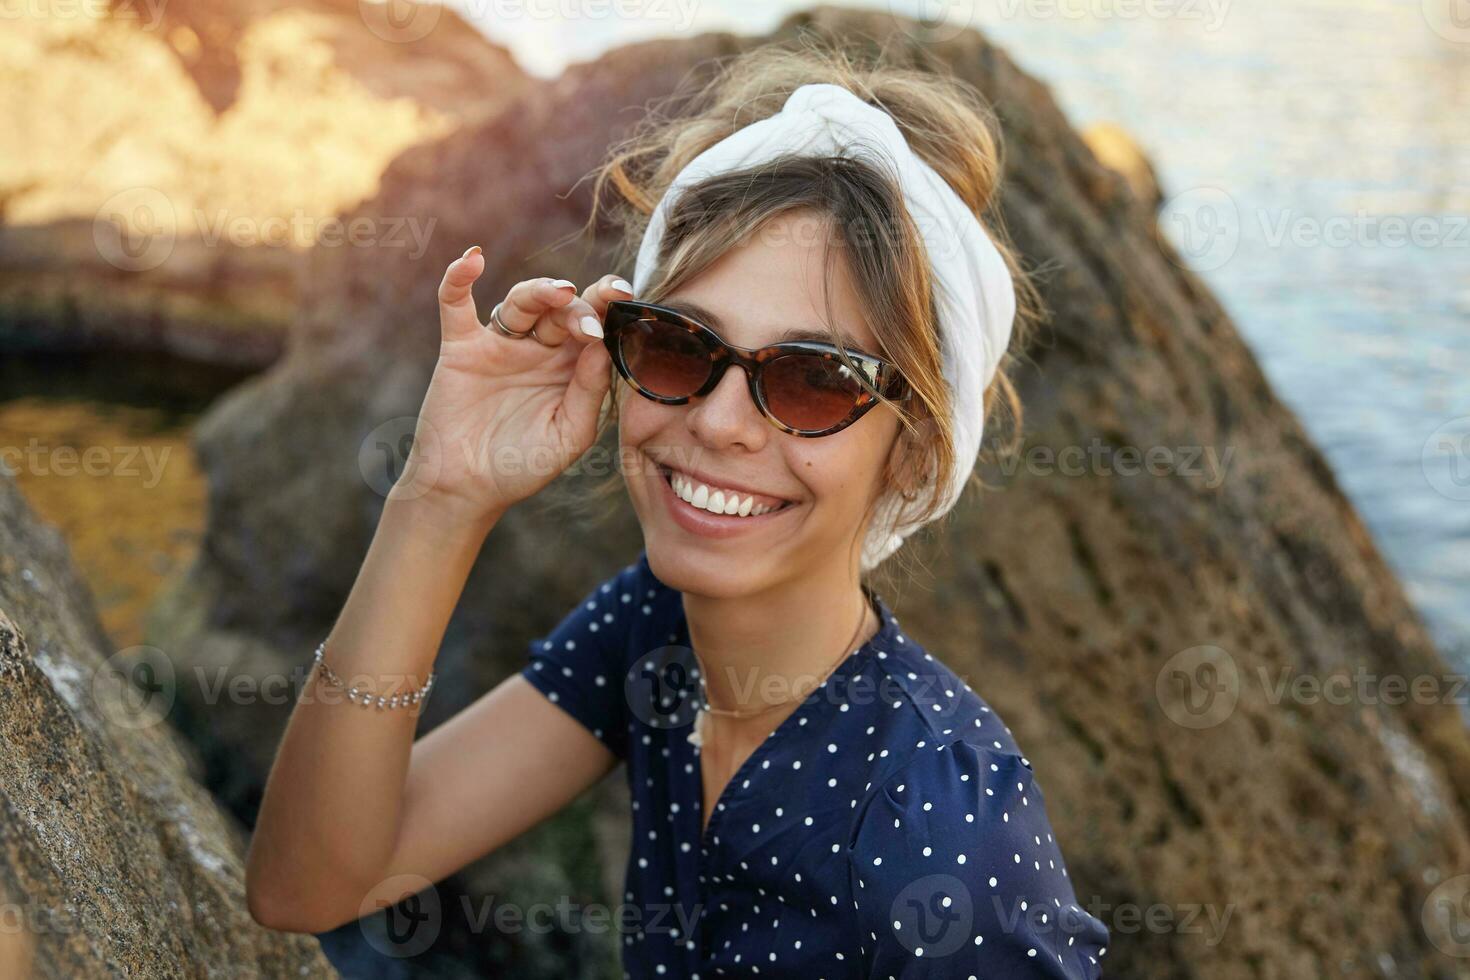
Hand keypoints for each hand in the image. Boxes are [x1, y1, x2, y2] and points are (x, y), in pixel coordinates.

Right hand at [393, 246, 629, 518]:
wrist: (468, 489)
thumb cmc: (523, 465)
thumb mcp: (568, 435)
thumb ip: (589, 392)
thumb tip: (603, 344)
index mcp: (573, 367)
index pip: (596, 326)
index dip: (609, 308)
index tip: (624, 298)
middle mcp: (540, 348)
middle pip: (563, 309)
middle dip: (580, 306)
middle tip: (590, 318)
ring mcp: (501, 345)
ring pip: (522, 302)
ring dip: (539, 291)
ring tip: (557, 293)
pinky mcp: (462, 348)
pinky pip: (456, 305)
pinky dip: (458, 279)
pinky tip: (472, 259)